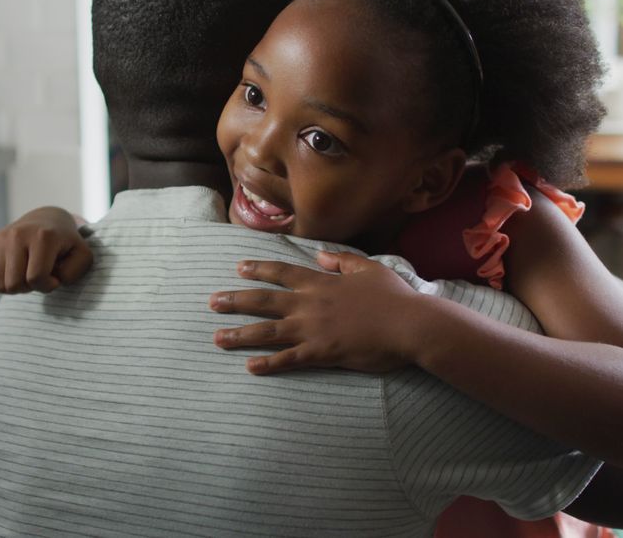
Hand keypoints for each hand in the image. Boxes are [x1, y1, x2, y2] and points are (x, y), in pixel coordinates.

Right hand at [0, 207, 92, 293]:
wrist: (46, 220)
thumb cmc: (66, 243)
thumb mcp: (82, 256)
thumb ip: (73, 273)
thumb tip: (48, 280)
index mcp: (43, 236)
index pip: (36, 278)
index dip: (48, 285)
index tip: (55, 277)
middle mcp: (17, 235)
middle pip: (14, 284)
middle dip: (29, 288)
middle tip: (39, 275)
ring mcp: (0, 239)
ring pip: (0, 285)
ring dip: (16, 286)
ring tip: (28, 272)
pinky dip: (2, 282)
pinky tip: (15, 270)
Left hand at [209, 251, 420, 374]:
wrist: (410, 324)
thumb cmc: (394, 297)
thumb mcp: (368, 269)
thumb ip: (341, 261)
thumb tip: (319, 255)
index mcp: (321, 283)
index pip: (282, 273)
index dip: (258, 270)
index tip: (238, 269)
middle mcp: (310, 304)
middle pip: (264, 301)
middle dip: (235, 301)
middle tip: (211, 303)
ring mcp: (313, 329)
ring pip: (268, 331)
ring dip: (240, 334)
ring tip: (217, 338)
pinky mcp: (322, 352)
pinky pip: (289, 359)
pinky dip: (268, 363)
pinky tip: (250, 367)